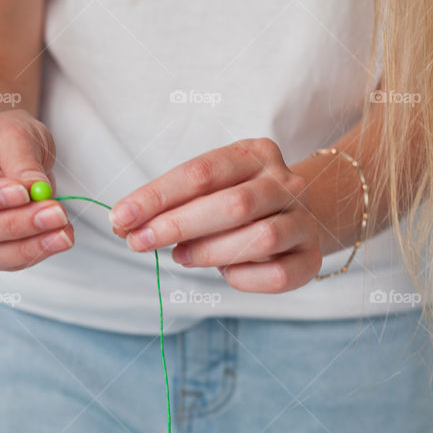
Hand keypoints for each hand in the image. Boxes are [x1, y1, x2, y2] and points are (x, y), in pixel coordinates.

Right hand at [0, 110, 72, 270]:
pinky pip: (5, 263)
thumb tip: (37, 190)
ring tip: (64, 232)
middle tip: (56, 212)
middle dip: (13, 225)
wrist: (2, 151)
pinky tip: (61, 237)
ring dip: (27, 247)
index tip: (23, 192)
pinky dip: (35, 252)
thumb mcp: (14, 134)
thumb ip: (22, 162)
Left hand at [110, 138, 320, 292]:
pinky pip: (277, 275)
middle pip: (232, 204)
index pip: (202, 172)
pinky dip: (244, 278)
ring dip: (210, 252)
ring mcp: (303, 220)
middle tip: (138, 242)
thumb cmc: (241, 203)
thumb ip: (175, 203)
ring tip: (179, 257)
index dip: (158, 196)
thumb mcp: (210, 189)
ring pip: (260, 238)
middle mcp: (285, 183)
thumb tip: (126, 223)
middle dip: (177, 225)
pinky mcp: (310, 258)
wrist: (304, 214)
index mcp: (255, 154)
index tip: (121, 216)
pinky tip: (225, 274)